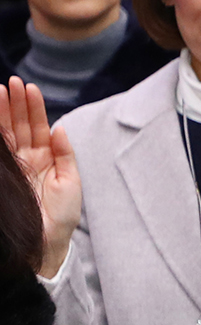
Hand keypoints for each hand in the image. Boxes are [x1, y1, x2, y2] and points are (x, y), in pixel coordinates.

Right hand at [2, 77, 78, 277]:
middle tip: (11, 82)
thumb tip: (60, 127)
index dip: (33, 108)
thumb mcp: (70, 181)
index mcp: (46, 159)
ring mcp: (13, 166)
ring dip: (3, 112)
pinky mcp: (4, 175)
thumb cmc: (62, 216)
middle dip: (15, 103)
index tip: (29, 87)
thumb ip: (65, 153)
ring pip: (6, 134)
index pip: (38, 127)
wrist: (47, 243)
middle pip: (19, 125)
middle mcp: (27, 159)